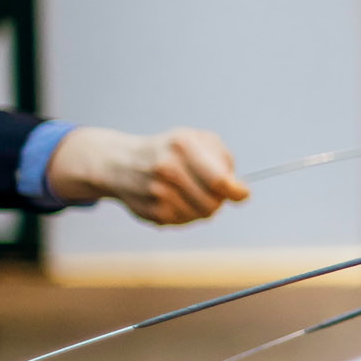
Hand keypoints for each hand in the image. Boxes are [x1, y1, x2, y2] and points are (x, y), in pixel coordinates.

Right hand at [47, 126, 250, 224]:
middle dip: (218, 199)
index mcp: (182, 146)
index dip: (236, 192)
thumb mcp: (197, 140)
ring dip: (202, 207)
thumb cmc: (169, 150)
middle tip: (212, 191)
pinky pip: (184, 221)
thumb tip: (239, 190)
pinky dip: (186, 213)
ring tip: (189, 192)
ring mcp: (157, 192)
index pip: (220, 181)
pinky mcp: (151, 212)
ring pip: (200, 215)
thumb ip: (224, 159)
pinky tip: (173, 199)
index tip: (241, 194)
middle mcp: (167, 168)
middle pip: (213, 203)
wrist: (119, 163)